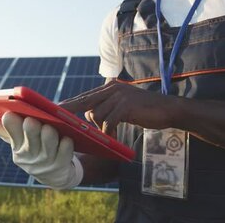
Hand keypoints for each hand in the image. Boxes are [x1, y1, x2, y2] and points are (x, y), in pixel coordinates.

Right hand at [0, 112, 82, 189]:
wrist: (54, 175)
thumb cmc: (34, 149)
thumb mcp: (18, 141)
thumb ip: (2, 129)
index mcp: (17, 146)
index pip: (11, 132)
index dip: (10, 124)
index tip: (9, 114)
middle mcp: (29, 155)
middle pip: (30, 138)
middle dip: (30, 129)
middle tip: (31, 120)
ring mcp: (45, 162)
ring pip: (47, 144)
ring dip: (48, 136)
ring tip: (49, 126)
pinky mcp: (61, 166)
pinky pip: (64, 153)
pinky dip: (66, 145)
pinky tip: (67, 138)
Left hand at [58, 80, 177, 135]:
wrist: (168, 109)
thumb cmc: (145, 111)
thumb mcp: (123, 107)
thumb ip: (108, 108)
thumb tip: (89, 116)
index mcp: (110, 88)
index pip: (86, 96)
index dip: (71, 103)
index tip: (56, 108)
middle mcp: (112, 88)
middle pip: (85, 101)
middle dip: (70, 110)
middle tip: (56, 117)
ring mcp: (119, 96)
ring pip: (97, 115)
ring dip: (101, 128)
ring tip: (112, 133)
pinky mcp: (126, 105)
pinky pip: (109, 122)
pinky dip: (110, 131)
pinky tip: (116, 136)